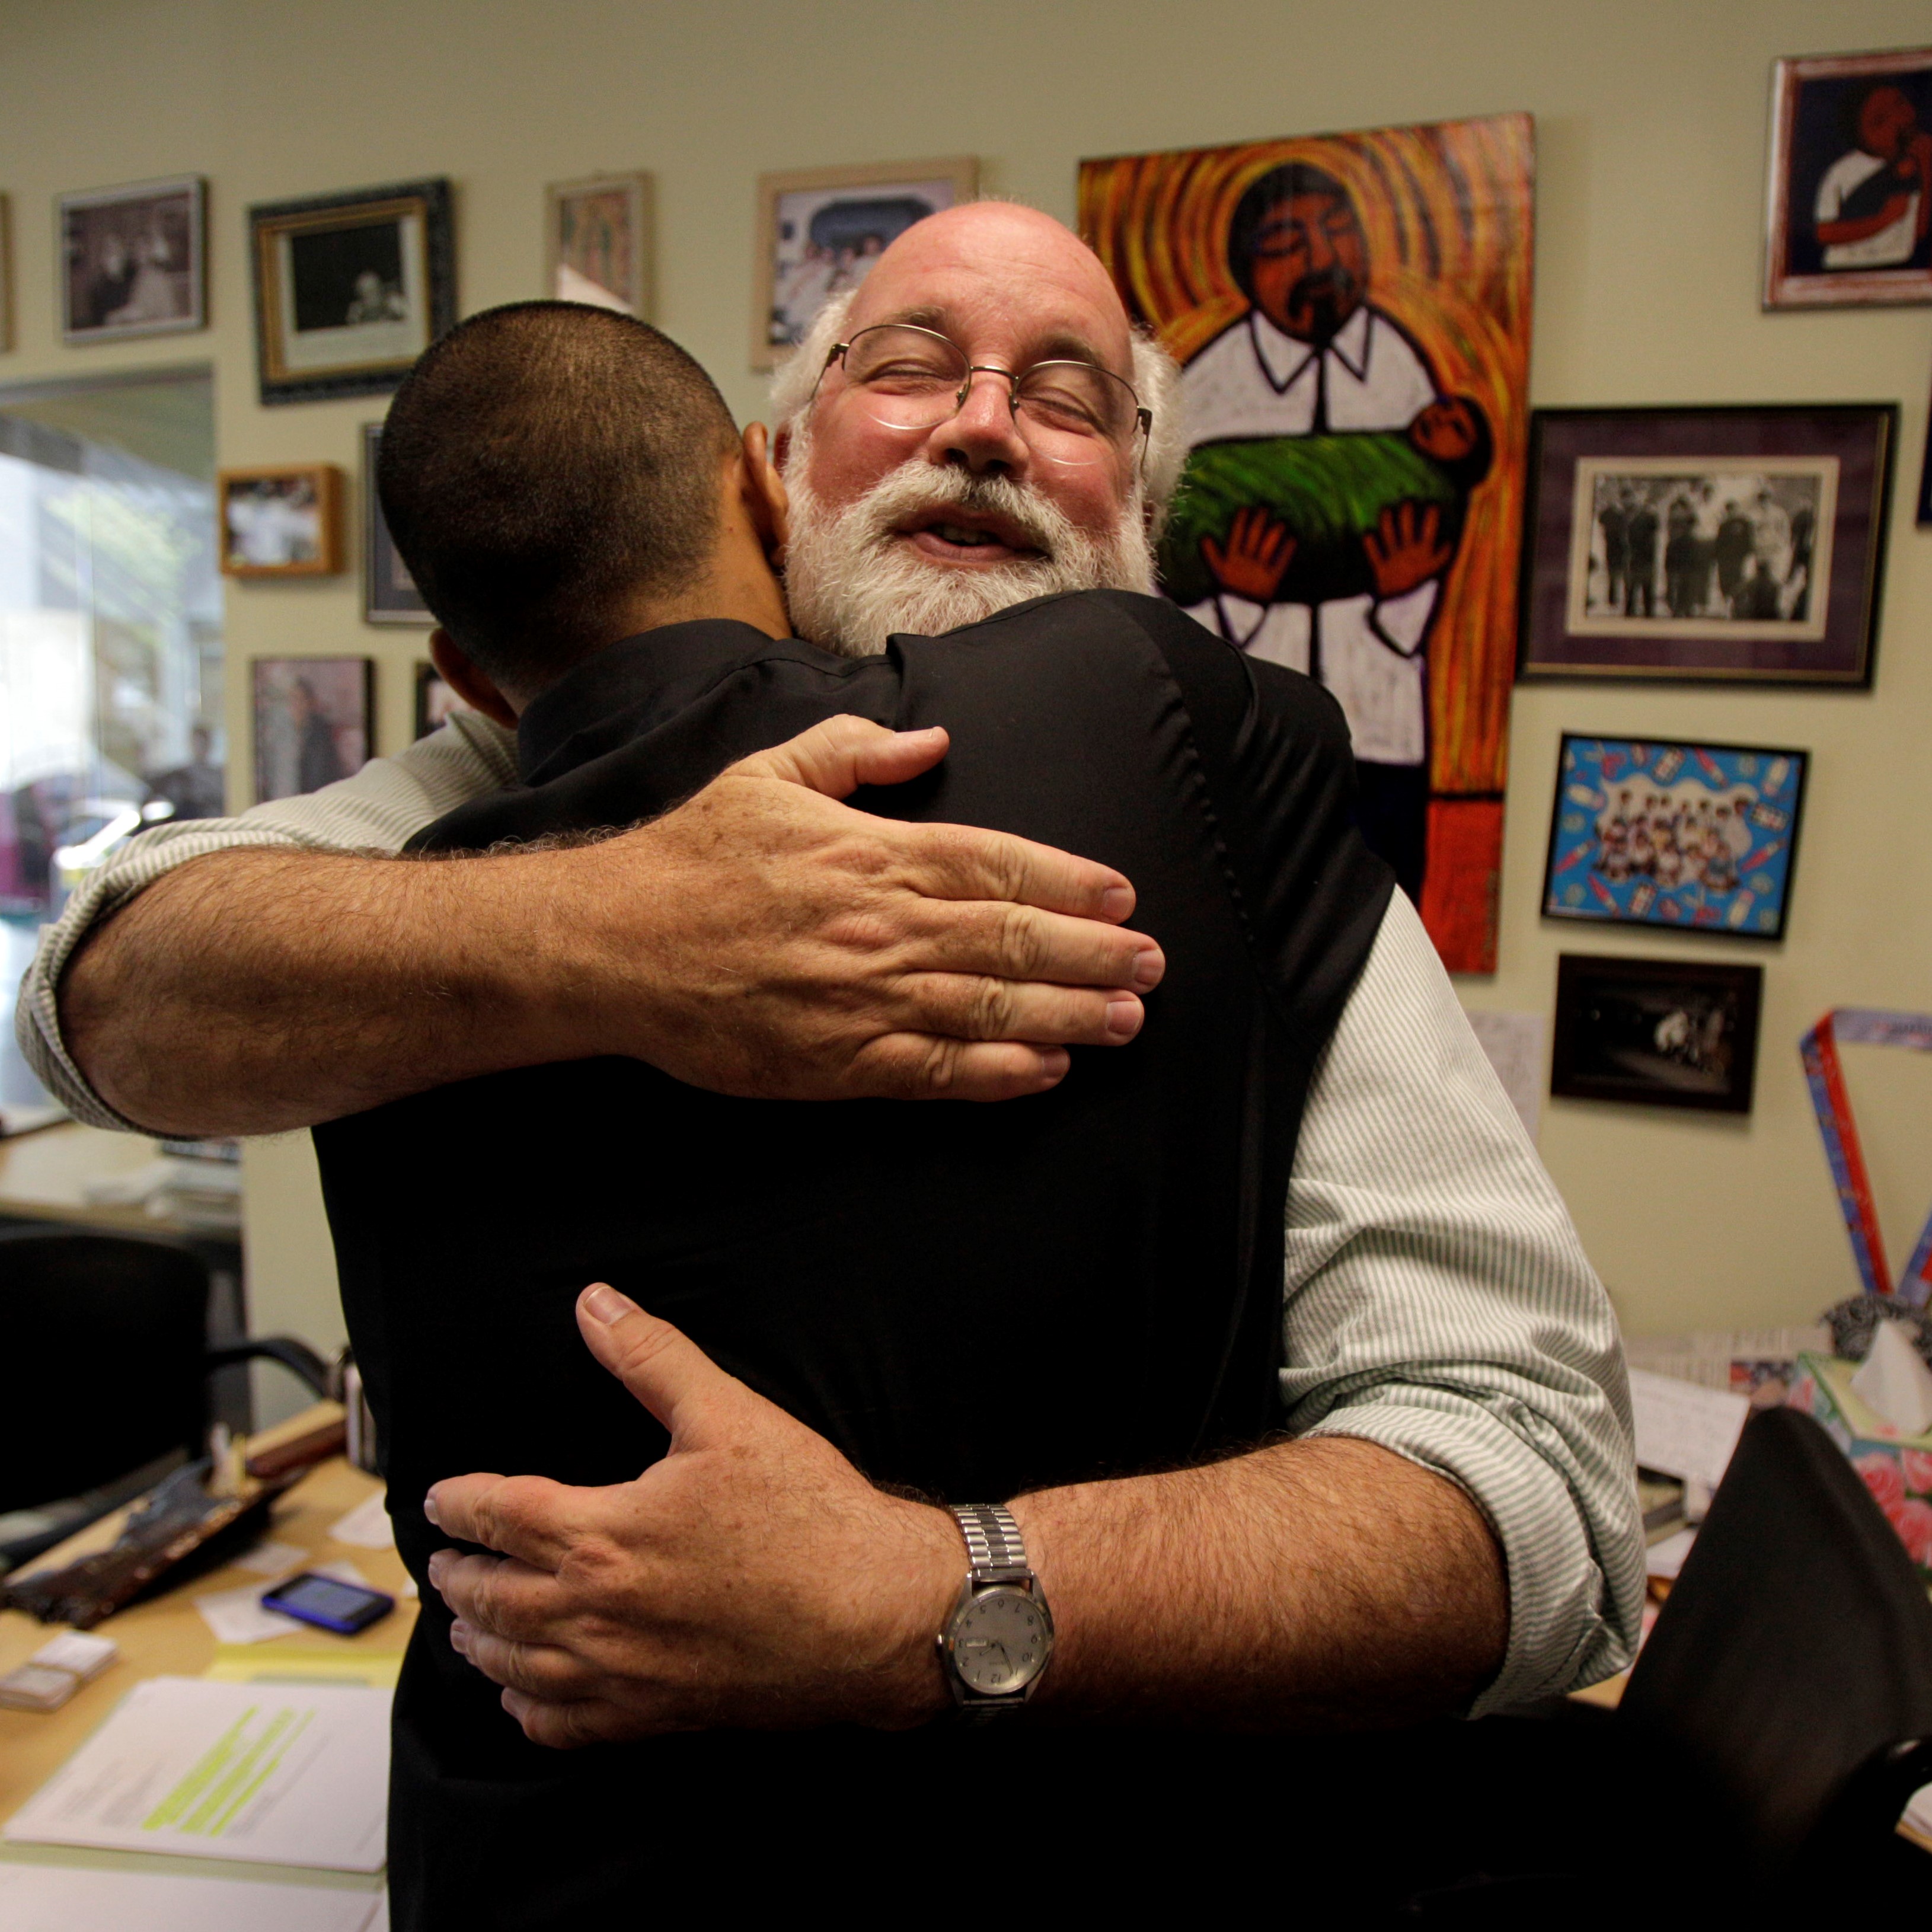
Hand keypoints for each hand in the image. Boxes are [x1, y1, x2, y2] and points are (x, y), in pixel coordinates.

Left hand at [425, 1285, 959, 1746]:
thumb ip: (653, 1357)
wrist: (877, 1613)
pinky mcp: (655, 1717)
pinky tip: (522, 1695)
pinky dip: (525, 1709)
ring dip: (478, 1640)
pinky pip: (561, 1726)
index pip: (498, 1515)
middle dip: (457, 1575)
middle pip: (492, 1596)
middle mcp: (596, 1614)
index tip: (438, 1500)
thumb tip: (598, 1307)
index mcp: (604, 1536)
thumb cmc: (810, 1518)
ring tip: (465, 1623)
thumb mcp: (730, 1415)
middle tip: (442, 1561)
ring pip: (514, 1665)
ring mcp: (622, 1675)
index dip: (458, 1503)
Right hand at [556, 714, 1166, 1102]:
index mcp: (873, 852)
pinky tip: (1046, 1071)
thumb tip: (933, 738)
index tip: (1122, 896)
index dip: (1070, 881)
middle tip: (1150, 965)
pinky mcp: (834, 1062)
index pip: (997, 863)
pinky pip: (934, 1070)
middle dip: (1092, 953)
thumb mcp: (771, 774)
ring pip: (988, 1007)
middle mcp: (881, 925)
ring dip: (1066, 1014)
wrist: (613, 944)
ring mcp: (861, 998)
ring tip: (1124, 1019)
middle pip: (1011, 938)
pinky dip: (996, 1074)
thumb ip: (857, 751)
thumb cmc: (692, 857)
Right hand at [1200, 506, 1295, 603]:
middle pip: (1253, 536)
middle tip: (1265, 508)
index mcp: (1232, 559)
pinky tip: (1293, 539)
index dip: (1241, 521)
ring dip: (1274, 533)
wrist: (1240, 611)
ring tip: (1280, 522)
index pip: (1236, 535)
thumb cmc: (1230, 587)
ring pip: (1267, 547)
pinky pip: (1281, 563)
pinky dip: (1287, 551)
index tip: (1246, 509)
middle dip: (1259, 520)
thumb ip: (1211, 554)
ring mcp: (1259, 571)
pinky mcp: (1272, 580)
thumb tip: (1204, 537)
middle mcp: (1245, 563)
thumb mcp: (1218, 571)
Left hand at [1363, 500, 1453, 600]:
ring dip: (1386, 522)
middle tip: (1406, 501)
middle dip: (1406, 512)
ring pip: (1388, 536)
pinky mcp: (1380, 569)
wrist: (1404, 609)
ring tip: (1386, 509)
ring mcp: (1393, 560)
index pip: (1429, 530)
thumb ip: (1444, 555)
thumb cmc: (1421, 585)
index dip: (1431, 516)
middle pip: (1406, 527)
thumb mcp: (1437, 571)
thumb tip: (1451, 541)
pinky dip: (1370, 546)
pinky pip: (1374, 556)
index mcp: (1424, 553)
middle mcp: (1408, 553)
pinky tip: (1367, 534)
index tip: (1432, 504)